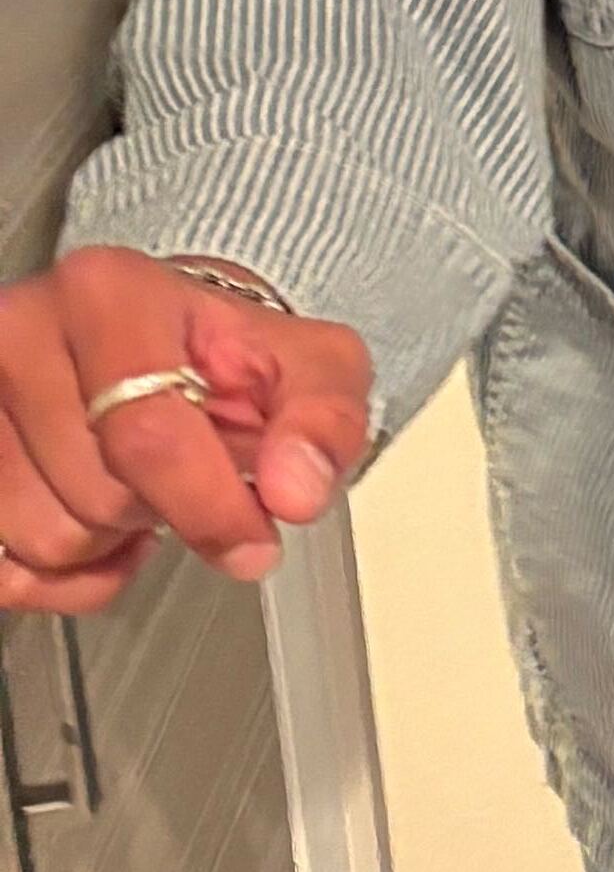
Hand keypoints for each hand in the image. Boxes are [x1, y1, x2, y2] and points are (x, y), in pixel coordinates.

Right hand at [0, 251, 373, 616]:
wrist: (163, 336)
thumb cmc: (225, 352)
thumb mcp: (311, 367)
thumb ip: (324, 424)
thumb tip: (297, 491)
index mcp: (107, 296)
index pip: (146, 434)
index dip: (207, 506)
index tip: (252, 539)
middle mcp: (20, 336)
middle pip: (96, 496)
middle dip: (161, 510)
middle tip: (186, 471)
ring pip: (44, 538)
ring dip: (109, 541)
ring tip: (137, 489)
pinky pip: (5, 570)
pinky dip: (60, 576)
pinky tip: (93, 530)